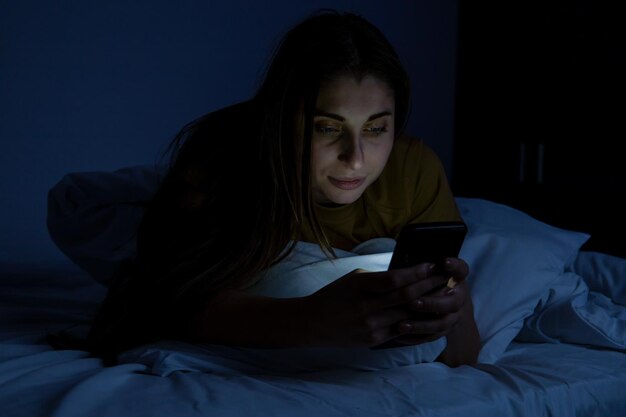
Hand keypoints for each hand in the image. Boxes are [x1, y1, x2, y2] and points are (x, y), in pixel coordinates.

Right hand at [301, 262, 451, 346]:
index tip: (432, 265)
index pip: (394, 279)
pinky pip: (401, 330)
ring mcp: (371, 326)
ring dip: (428, 304)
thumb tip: (408, 274)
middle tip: (446, 277)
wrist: (313, 323)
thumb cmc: (335, 296)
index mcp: (360, 286)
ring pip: (407, 314)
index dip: (416, 272)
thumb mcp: (353, 279)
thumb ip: (379, 278)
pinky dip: (417, 321)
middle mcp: (366, 307)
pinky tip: (430, 314)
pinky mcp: (374, 340)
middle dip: (429, 285)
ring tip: (444, 294)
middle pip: (406, 296)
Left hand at [389, 257, 479, 365]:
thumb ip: (421, 267)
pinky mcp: (443, 330)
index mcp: (456, 278)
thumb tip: (411, 262)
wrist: (438, 298)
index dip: (454, 266)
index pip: (461, 269)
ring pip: (441, 324)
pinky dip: (415, 337)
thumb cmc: (425, 278)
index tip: (444, 261)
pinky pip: (431, 337)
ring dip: (421, 325)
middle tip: (412, 302)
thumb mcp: (425, 269)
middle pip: (452, 303)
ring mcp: (453, 316)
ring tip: (401, 325)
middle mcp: (459, 297)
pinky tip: (398, 335)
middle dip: (431, 303)